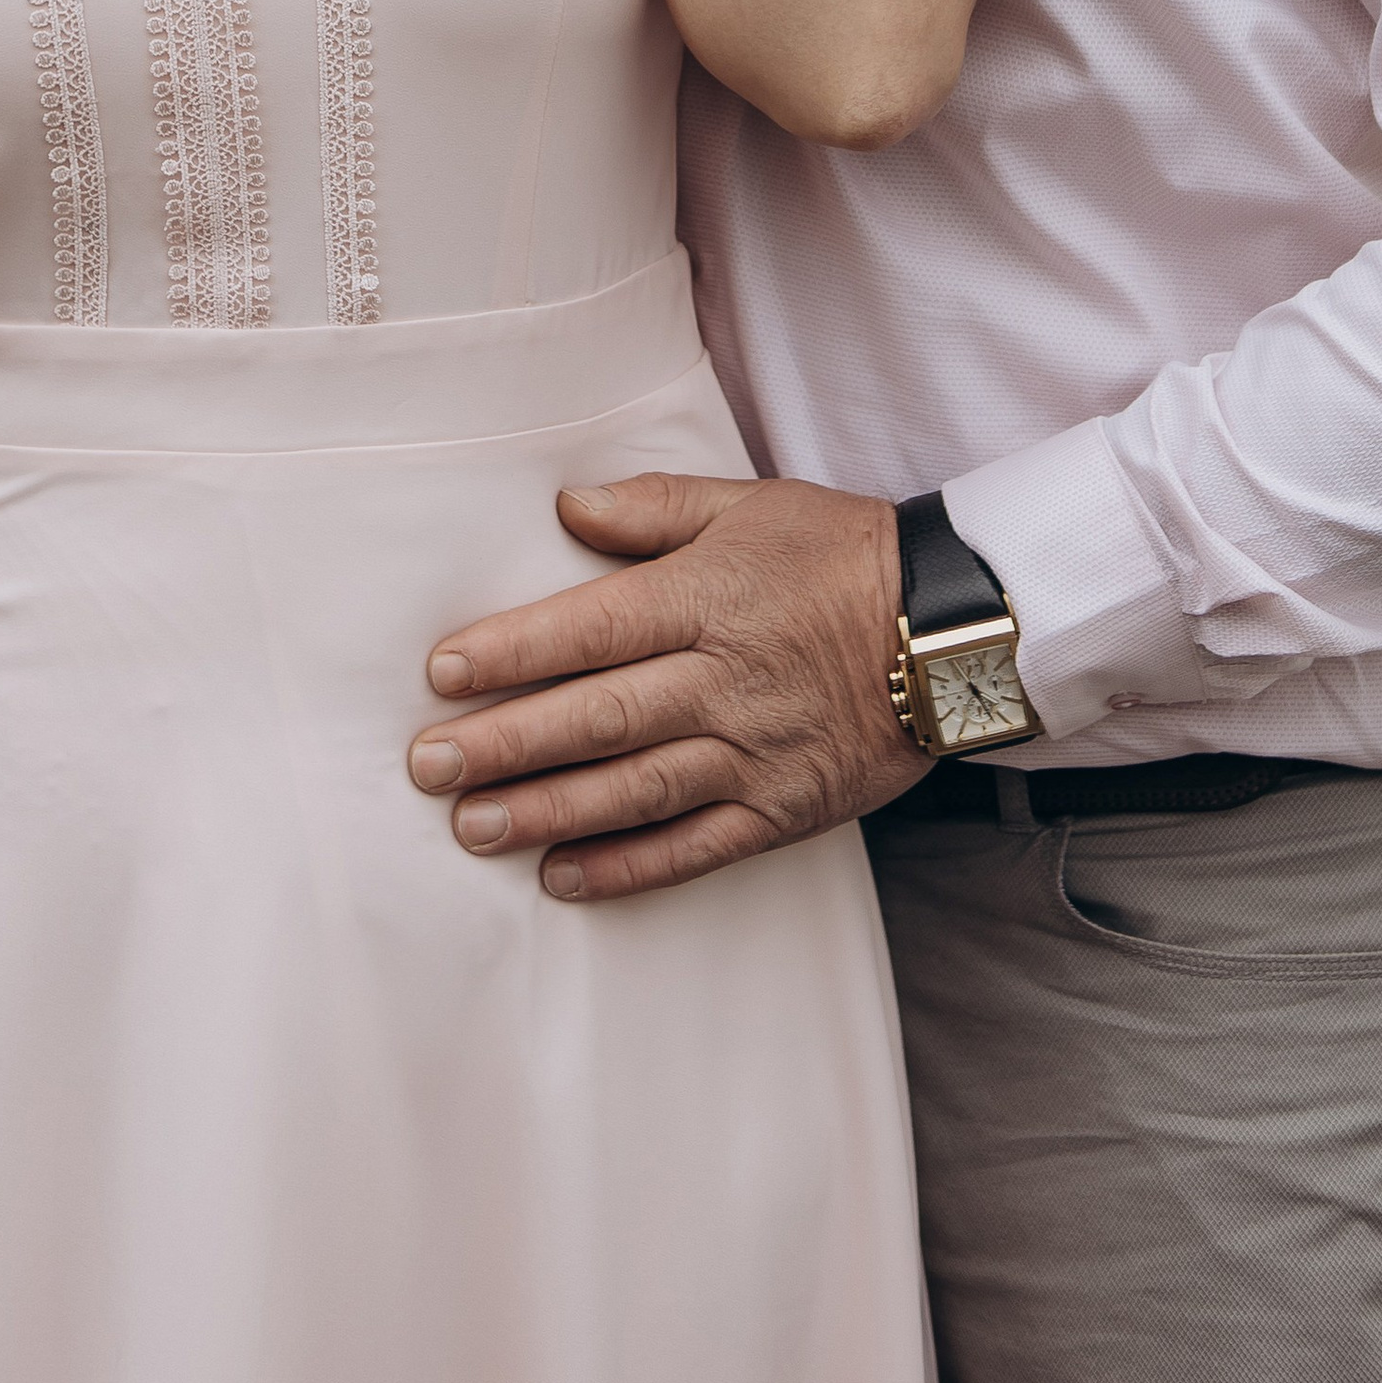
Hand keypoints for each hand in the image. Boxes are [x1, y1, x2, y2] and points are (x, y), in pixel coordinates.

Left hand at [405, 472, 926, 896]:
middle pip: (598, 717)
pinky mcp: (782, 809)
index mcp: (707, 599)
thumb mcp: (750, 505)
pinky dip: (628, 867)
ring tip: (473, 827)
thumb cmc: (840, 553)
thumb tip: (565, 507)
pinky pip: (696, 847)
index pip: (591, 628)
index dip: (514, 651)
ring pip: (634, 789)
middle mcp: (723, 681)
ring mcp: (753, 753)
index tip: (444, 671)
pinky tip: (565, 877)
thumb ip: (653, 507)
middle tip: (428, 766)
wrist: (952, 628)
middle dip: (506, 743)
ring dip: (548, 811)